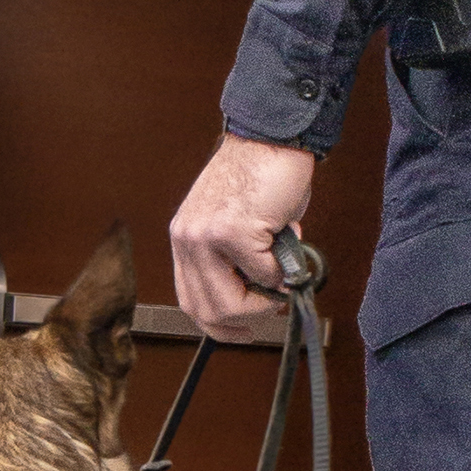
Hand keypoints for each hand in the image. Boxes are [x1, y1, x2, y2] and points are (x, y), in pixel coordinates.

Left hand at [169, 133, 316, 341]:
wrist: (272, 139)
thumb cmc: (260, 177)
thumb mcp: (234, 224)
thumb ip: (235, 261)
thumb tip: (260, 295)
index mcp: (185, 238)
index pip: (190, 300)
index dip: (217, 324)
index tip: (242, 332)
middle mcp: (188, 239)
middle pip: (207, 311)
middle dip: (246, 319)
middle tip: (272, 307)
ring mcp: (207, 237)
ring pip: (230, 303)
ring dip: (264, 301)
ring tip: (280, 277)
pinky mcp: (233, 233)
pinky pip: (263, 275)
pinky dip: (282, 268)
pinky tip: (285, 238)